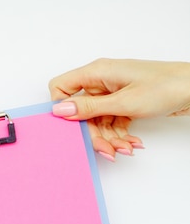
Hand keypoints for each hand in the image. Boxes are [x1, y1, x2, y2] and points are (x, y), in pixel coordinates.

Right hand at [49, 58, 189, 159]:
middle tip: (108, 151)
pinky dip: (120, 136)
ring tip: (126, 149)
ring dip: (110, 139)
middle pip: (82, 113)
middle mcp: (102, 81)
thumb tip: (59, 110)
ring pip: (98, 122)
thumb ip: (89, 108)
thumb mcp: (123, 101)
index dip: (61, 108)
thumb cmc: (164, 86)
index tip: (72, 128)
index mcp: (97, 72)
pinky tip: (133, 143)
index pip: (61, 87)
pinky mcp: (124, 103)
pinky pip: (112, 123)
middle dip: (94, 134)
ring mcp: (113, 93)